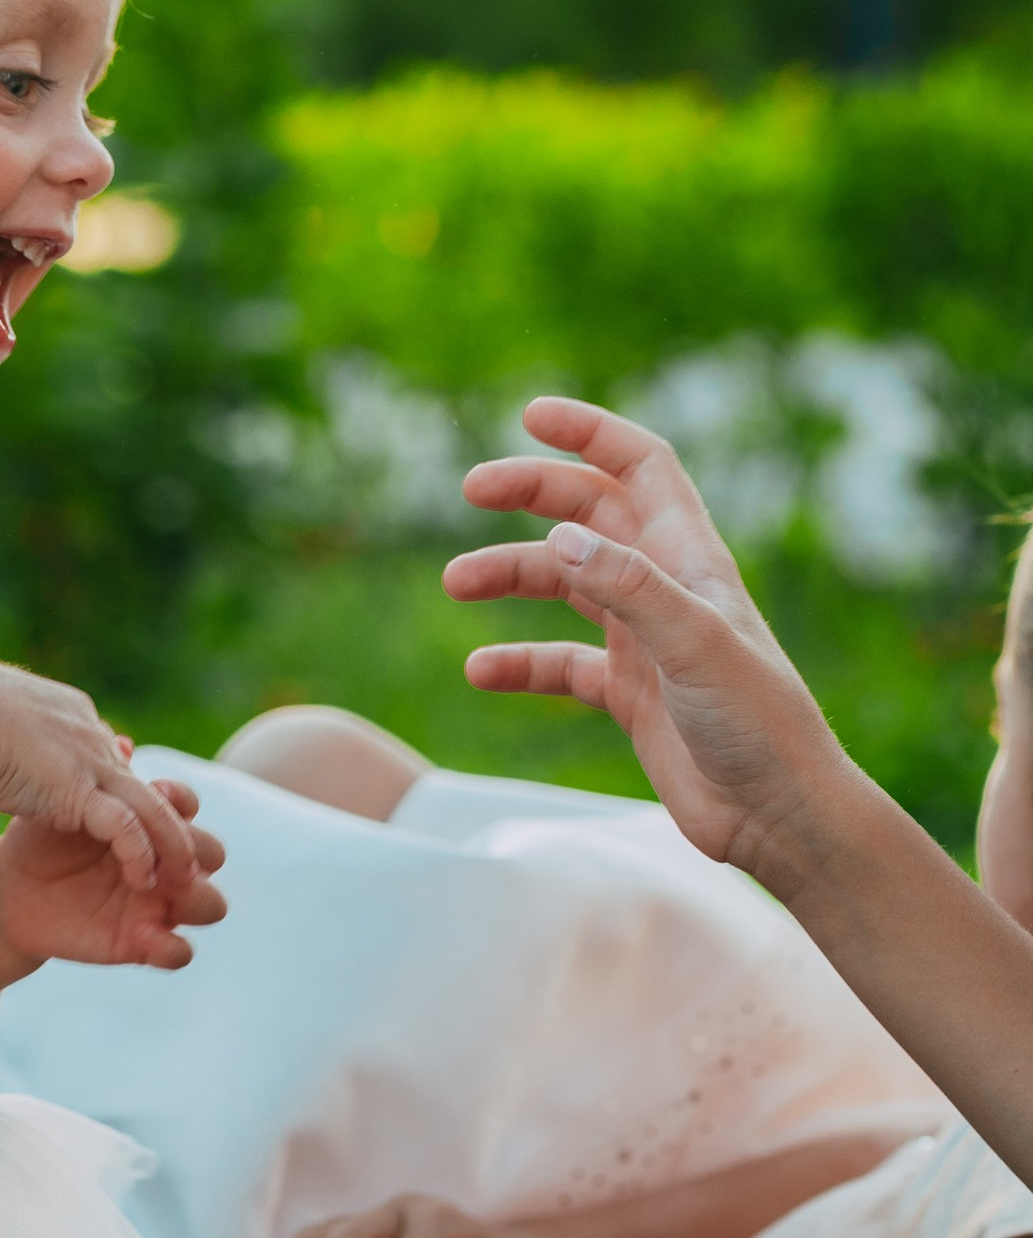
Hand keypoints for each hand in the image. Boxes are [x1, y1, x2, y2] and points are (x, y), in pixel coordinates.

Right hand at [0, 657, 201, 892]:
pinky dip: (141, 855)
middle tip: (175, 852)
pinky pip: (129, 829)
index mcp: (67, 712)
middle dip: (163, 819)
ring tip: (178, 878)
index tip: (119, 811)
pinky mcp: (82, 791)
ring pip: (152, 808)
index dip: (116, 784)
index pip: (105, 750)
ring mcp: (91, 762)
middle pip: (142, 781)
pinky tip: (143, 879)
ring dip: (170, 846)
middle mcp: (90, 735)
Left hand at [0, 777, 227, 972]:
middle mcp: (164, 863)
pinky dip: (171, 946)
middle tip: (162, 848)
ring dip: (197, 898)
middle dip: (197, 849)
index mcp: (149, 823)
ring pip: (211, 903)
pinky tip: (142, 933)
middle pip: (213, 853)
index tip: (153, 790)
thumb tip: (123, 744)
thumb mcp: (60, 804)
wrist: (11, 888)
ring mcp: (158, 904)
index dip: (180, 800)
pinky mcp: (143, 943)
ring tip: (158, 889)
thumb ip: (92, 780)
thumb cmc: (40, 838)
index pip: (187, 807)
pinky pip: (179, 952)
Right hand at [441, 397, 854, 884]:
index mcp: (691, 560)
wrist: (784, 822)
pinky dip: (519, 662)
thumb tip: (558, 537)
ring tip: (454, 584)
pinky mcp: (629, 694)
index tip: (531, 415)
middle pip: (589, 513)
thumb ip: (629, 588)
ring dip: (509, 575)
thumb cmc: (761, 727)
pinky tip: (481, 672)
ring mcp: (645, 642)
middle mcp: (665, 589)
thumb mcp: (696, 646)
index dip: (592, 432)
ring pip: (564, 584)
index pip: (642, 468)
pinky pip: (559, 664)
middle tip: (472, 489)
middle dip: (532, 491)